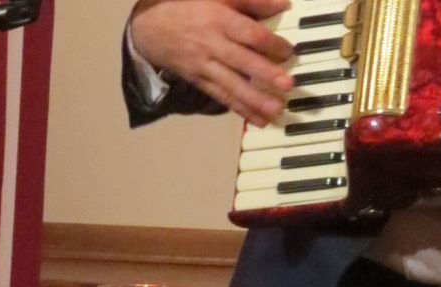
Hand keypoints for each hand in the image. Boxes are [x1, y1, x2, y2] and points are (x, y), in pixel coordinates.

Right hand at [130, 0, 294, 126]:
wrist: (150, 29)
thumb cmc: (191, 8)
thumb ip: (251, 0)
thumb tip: (283, 4)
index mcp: (218, 19)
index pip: (247, 33)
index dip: (269, 42)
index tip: (289, 51)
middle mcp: (211, 45)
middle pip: (241, 61)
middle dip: (264, 74)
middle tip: (287, 84)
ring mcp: (205, 66)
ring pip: (232, 85)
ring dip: (256, 100)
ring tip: (277, 110)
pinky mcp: (201, 83)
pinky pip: (223, 98)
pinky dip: (242, 110)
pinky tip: (261, 121)